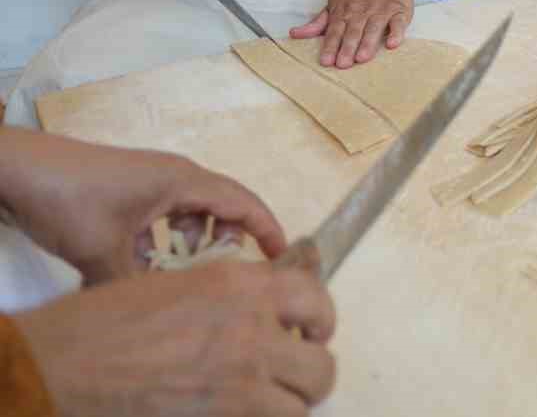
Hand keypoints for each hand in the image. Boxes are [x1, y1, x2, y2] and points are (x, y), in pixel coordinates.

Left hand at [0, 131, 285, 282]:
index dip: (266, 229)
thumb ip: (135, 286)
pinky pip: (159, 220)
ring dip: (188, 247)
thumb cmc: (72, 200)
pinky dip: (158, 245)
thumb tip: (152, 317)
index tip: (283, 258)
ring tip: (180, 278)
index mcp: (182, 181)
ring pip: (187, 217)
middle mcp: (174, 178)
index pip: (242, 203)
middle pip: (219, 209)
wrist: (20, 171)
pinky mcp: (127, 193)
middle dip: (226, 243)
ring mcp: (150, 184)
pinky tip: (140, 270)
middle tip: (225, 278)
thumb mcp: (102, 252)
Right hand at [15, 261, 335, 416]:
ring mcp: (240, 380)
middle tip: (297, 373)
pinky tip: (245, 412)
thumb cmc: (106, 321)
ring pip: (301, 405)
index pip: (316, 298)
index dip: (322, 319)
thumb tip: (266, 312)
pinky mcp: (224, 416)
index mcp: (241, 286)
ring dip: (290, 404)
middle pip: (321, 364)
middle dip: (313, 372)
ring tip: (273, 400)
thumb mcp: (180, 283)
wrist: (64, 363)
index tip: (315, 330)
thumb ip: (232, 295)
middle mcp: (252, 330)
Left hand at [290, 0, 415, 67]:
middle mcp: (362, 11)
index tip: (326, 61)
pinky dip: (397, 32)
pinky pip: (399, 22)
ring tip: (362, 58)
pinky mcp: (401, 9)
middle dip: (348, 47)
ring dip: (368, 43)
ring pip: (374, 28)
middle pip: (354, 31)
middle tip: (343, 64)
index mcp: (344, 10)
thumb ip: (320, 21)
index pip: (335, 30)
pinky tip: (393, 44)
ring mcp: (382, 9)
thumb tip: (295, 34)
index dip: (330, 46)